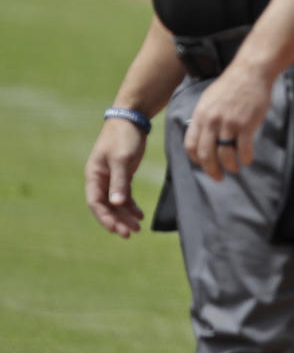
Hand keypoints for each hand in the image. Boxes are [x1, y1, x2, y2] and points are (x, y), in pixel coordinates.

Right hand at [85, 119, 147, 237]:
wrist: (132, 119)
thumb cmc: (123, 137)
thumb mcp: (121, 159)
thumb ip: (119, 181)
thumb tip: (116, 204)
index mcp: (94, 176)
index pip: (95, 203)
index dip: (105, 218)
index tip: (116, 230)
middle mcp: (100, 179)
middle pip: (106, 206)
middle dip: (117, 221)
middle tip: (130, 233)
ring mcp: (111, 178)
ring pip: (116, 203)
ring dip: (125, 216)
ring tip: (138, 228)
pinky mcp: (122, 175)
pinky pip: (124, 195)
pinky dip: (131, 206)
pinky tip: (140, 215)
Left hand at [183, 60, 272, 179]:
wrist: (250, 71)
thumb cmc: (231, 84)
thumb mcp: (209, 99)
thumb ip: (204, 118)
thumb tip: (201, 136)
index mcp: (200, 115)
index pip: (191, 145)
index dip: (196, 159)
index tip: (204, 164)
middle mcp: (212, 121)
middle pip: (206, 155)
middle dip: (211, 170)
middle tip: (218, 177)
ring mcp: (229, 123)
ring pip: (225, 155)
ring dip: (230, 167)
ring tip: (235, 169)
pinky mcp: (246, 124)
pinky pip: (244, 149)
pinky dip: (246, 159)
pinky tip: (248, 159)